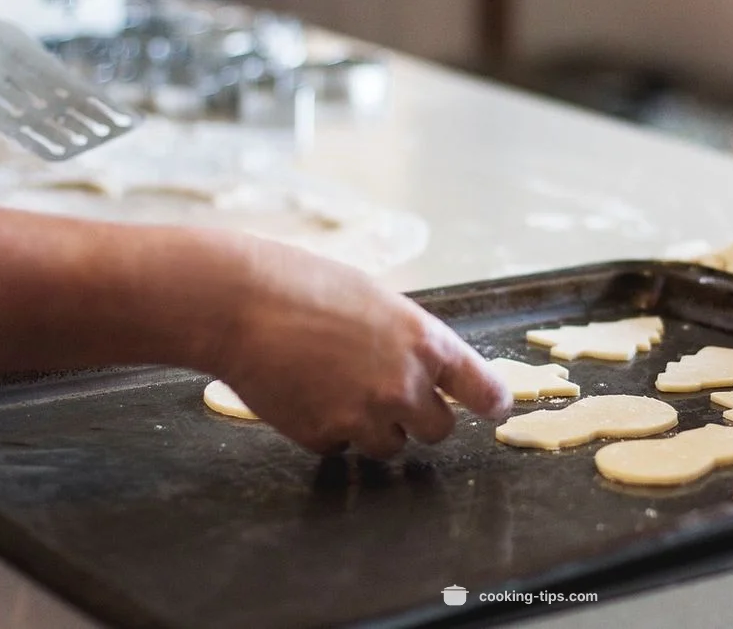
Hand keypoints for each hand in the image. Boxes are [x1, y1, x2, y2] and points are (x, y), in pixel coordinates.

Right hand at [204, 237, 511, 457]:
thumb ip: (407, 339)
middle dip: (418, 418)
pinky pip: (340, 447)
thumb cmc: (303, 284)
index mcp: (426, 342)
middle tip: (387, 395)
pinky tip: (303, 393)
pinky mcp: (324, 437)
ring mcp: (365, 417)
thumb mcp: (375, 300)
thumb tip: (423, 368)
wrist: (237, 302)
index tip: (494, 408)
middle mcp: (405, 386)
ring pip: (390, 446)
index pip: (484, 389)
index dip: (491, 402)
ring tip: (334, 386)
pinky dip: (327, 430)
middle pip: (438, 430)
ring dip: (372, 428)